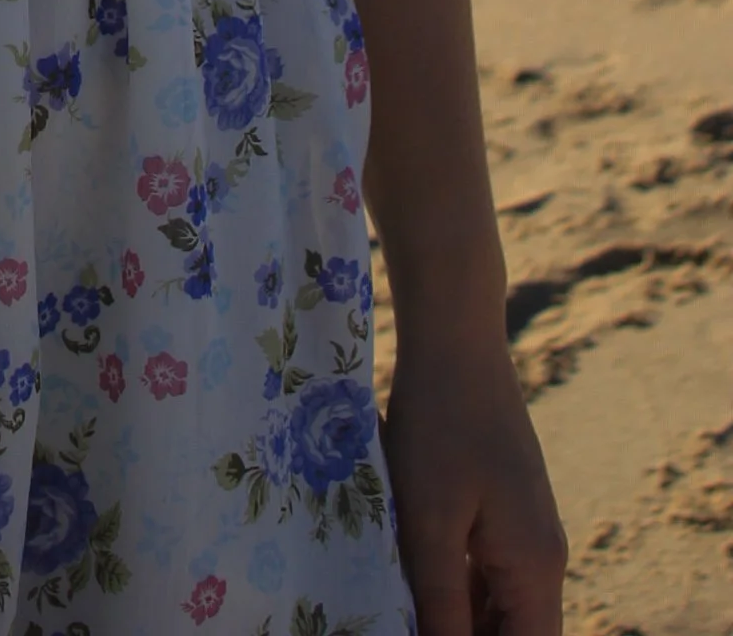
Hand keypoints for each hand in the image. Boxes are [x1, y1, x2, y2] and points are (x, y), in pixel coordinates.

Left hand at [383, 336, 565, 633]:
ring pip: (496, 607)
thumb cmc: (439, 424)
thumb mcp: (429, 522)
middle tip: (403, 624)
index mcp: (538, 569)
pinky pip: (485, 572)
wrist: (455, 336)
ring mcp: (525, 531)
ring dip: (456, 617)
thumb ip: (439, 602)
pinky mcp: (503, 509)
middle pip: (514, 633)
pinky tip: (408, 577)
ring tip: (401, 609)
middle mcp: (543, 558)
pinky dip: (452, 586)